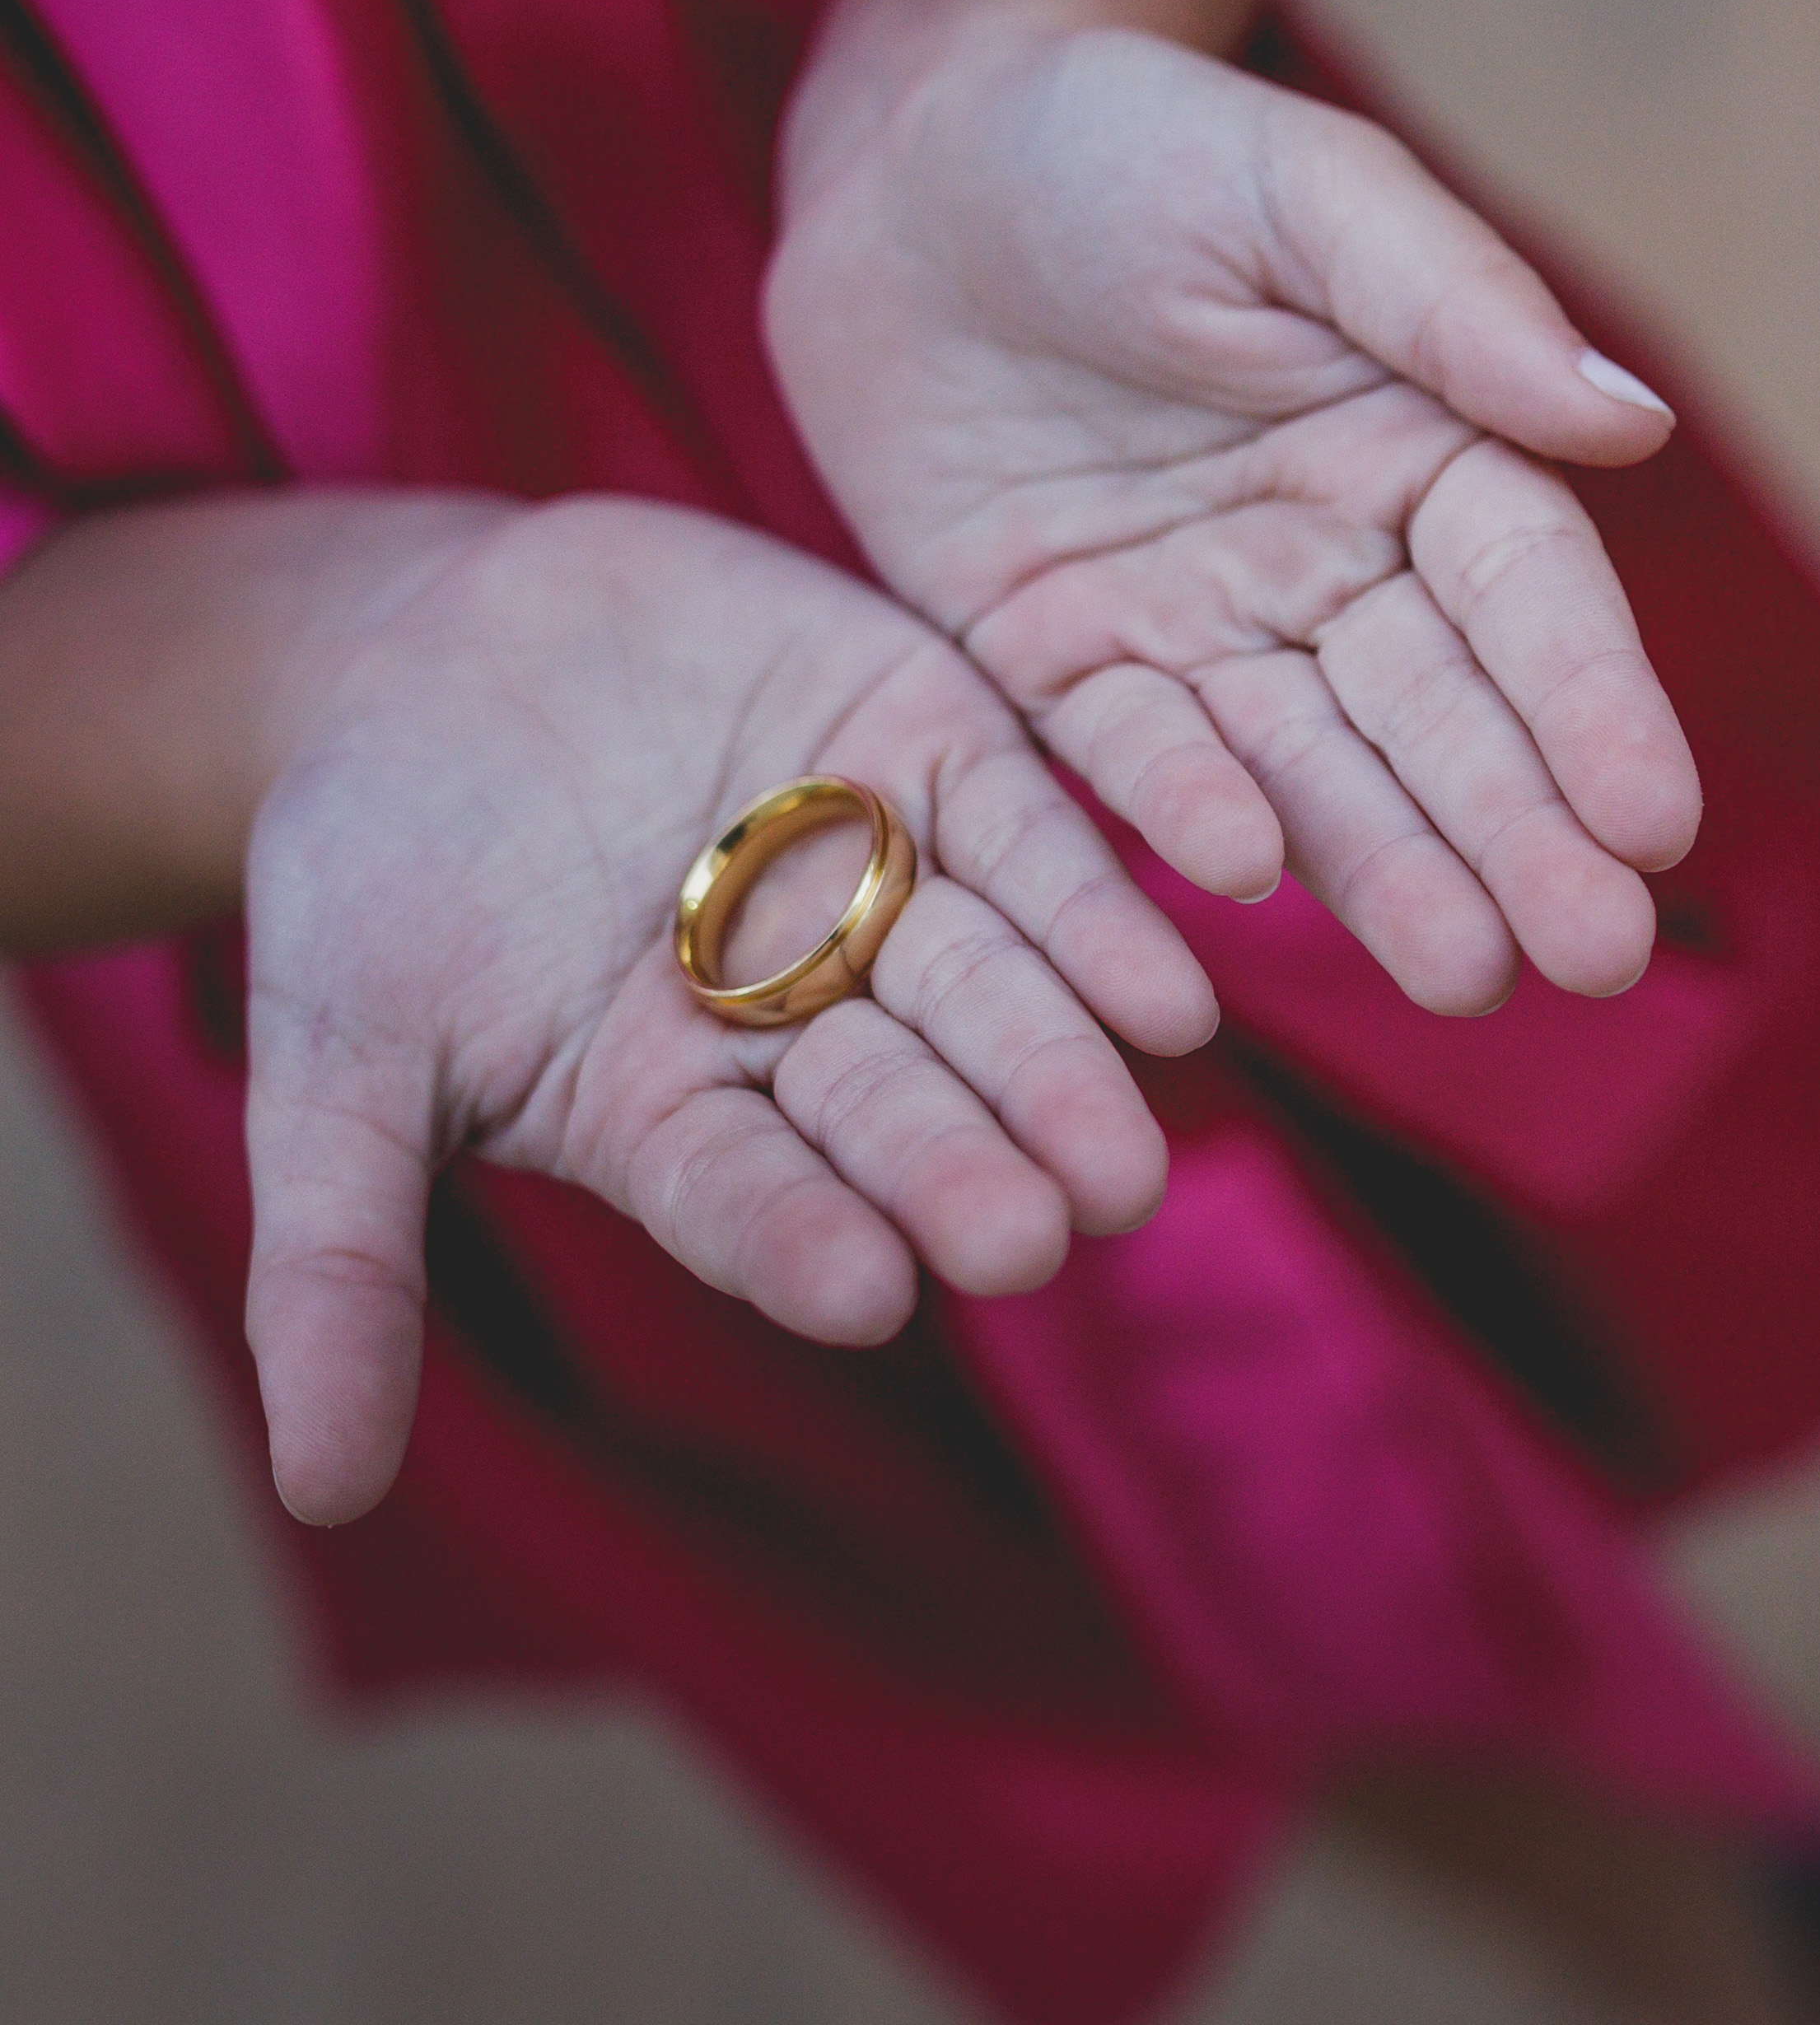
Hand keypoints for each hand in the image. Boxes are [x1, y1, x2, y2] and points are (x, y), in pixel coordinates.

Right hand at [244, 495, 1220, 1522]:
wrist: (422, 646)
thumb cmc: (360, 871)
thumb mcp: (331, 1060)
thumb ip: (337, 1265)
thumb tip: (322, 1496)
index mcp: (672, 1113)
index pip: (751, 1198)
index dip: (807, 1239)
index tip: (869, 1292)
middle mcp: (803, 1019)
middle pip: (898, 1106)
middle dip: (968, 1166)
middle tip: (1043, 1237)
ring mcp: (880, 885)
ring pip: (992, 987)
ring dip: (1063, 1063)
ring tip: (1128, 1154)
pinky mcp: (938, 748)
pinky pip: (1038, 836)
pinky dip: (1107, 909)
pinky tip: (1174, 993)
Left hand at [766, 22, 1696, 1011]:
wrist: (911, 150)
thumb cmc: (1128, 134)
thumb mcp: (1299, 184)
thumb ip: (1453, 301)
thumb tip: (1629, 417)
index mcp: (1431, 444)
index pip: (1533, 600)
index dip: (1595, 709)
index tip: (1656, 822)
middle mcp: (1336, 557)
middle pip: (1443, 718)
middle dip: (1521, 839)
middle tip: (1591, 957)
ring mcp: (1202, 622)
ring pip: (1314, 771)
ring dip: (1392, 875)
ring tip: (1468, 976)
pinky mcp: (1061, 661)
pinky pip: (1130, 758)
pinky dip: (1186, 817)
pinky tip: (1247, 884)